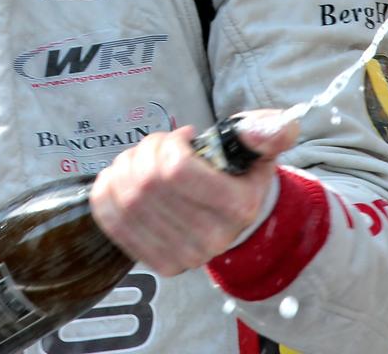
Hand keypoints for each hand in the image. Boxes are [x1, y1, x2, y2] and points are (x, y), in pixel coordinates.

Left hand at [88, 117, 294, 276]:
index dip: (169, 143)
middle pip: (146, 180)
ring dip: (126, 167)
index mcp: (237, 208)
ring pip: (125, 196)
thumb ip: (268, 131)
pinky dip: (107, 190)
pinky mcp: (155, 261)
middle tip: (160, 146)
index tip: (183, 138)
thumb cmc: (239, 176)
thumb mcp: (259, 146)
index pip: (175, 168)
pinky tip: (123, 179)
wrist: (235, 221)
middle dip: (146, 150)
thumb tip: (281, 125)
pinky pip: (110, 218)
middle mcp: (210, 239)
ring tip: (144, 161)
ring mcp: (181, 256)